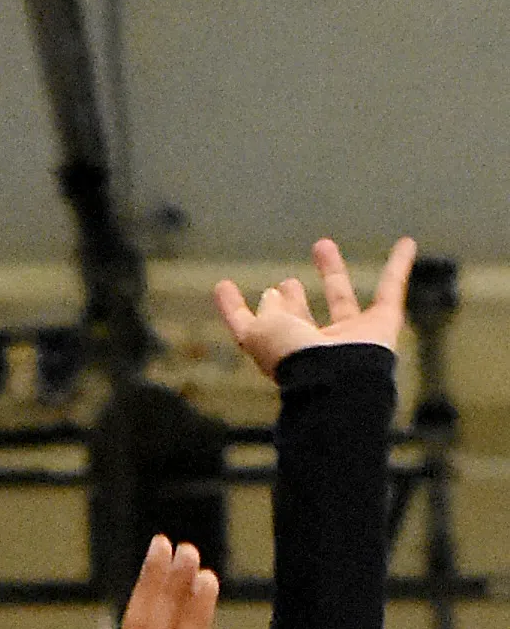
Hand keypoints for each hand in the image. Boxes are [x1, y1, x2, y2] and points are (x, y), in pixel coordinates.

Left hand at [213, 235, 415, 380]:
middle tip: (284, 283)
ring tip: (322, 244)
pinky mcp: (381, 329)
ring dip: (332, 273)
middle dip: (290, 302)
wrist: (342, 384)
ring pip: (340, 301)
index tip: (222, 285)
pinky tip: (406, 244)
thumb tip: (271, 295)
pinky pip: (391, 291)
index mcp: (276, 351)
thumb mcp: (262, 332)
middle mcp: (310, 348)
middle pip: (298, 321)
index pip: (248, 326)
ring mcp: (347, 341)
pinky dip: (399, 267)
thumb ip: (264, 311)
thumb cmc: (296, 361)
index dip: (233, 307)